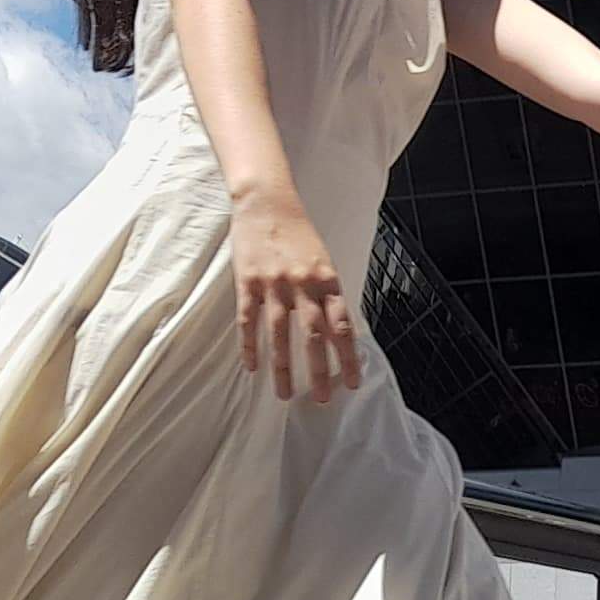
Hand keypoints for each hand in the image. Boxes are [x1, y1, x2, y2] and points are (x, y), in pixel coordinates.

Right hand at [234, 190, 360, 402]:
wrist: (267, 201)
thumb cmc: (298, 232)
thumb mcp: (323, 260)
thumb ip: (328, 293)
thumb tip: (338, 329)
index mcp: (326, 280)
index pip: (342, 326)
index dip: (347, 356)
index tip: (352, 382)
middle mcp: (302, 284)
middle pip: (313, 335)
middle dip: (319, 370)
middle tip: (323, 398)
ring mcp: (273, 284)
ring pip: (279, 334)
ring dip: (283, 367)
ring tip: (285, 394)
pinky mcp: (247, 282)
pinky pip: (248, 320)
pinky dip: (250, 345)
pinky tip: (252, 367)